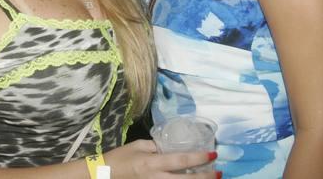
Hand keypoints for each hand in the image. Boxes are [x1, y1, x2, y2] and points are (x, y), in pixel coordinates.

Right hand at [103, 139, 217, 177]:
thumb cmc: (119, 158)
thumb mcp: (136, 146)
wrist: (102, 175)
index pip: (180, 161)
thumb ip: (154, 146)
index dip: (198, 158)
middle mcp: (156, 178)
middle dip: (205, 177)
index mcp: (152, 162)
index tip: (213, 154)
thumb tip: (169, 147)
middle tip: (219, 173)